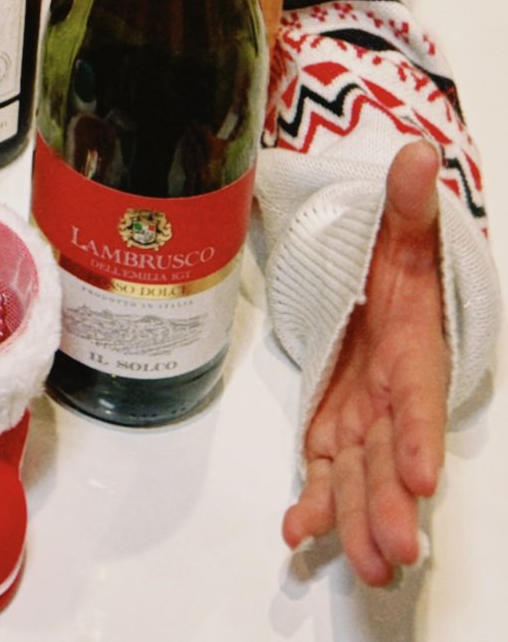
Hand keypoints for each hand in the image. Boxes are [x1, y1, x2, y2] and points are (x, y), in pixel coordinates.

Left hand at [283, 140, 448, 586]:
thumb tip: (419, 156)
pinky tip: (298, 535)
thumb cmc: (399, 264)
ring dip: (360, 519)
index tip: (423, 476)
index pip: (417, 399)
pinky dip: (315, 506)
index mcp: (413, 353)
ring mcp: (362, 419)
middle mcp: (391, 397)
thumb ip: (409, 203)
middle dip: (393, 504)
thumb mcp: (404, 231)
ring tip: (363, 565)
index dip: (419, 436)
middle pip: (392, 456)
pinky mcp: (335, 428)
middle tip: (393, 551)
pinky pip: (325, 473)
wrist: (384, 283)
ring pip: (362, 476)